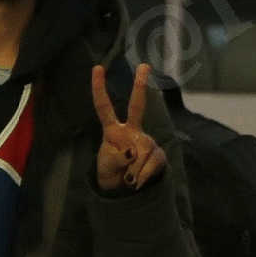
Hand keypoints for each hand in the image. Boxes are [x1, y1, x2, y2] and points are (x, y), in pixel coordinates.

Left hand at [90, 63, 166, 193]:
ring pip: (143, 152)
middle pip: (136, 106)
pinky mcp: (158, 154)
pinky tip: (137, 182)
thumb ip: (117, 157)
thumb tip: (134, 151)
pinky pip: (152, 163)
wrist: (123, 191)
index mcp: (112, 130)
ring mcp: (146, 141)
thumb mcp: (106, 166)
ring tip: (127, 178)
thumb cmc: (110, 172)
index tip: (97, 68)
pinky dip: (143, 176)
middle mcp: (131, 131)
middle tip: (143, 65)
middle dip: (140, 86)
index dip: (99, 89)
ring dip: (133, 171)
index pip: (104, 108)